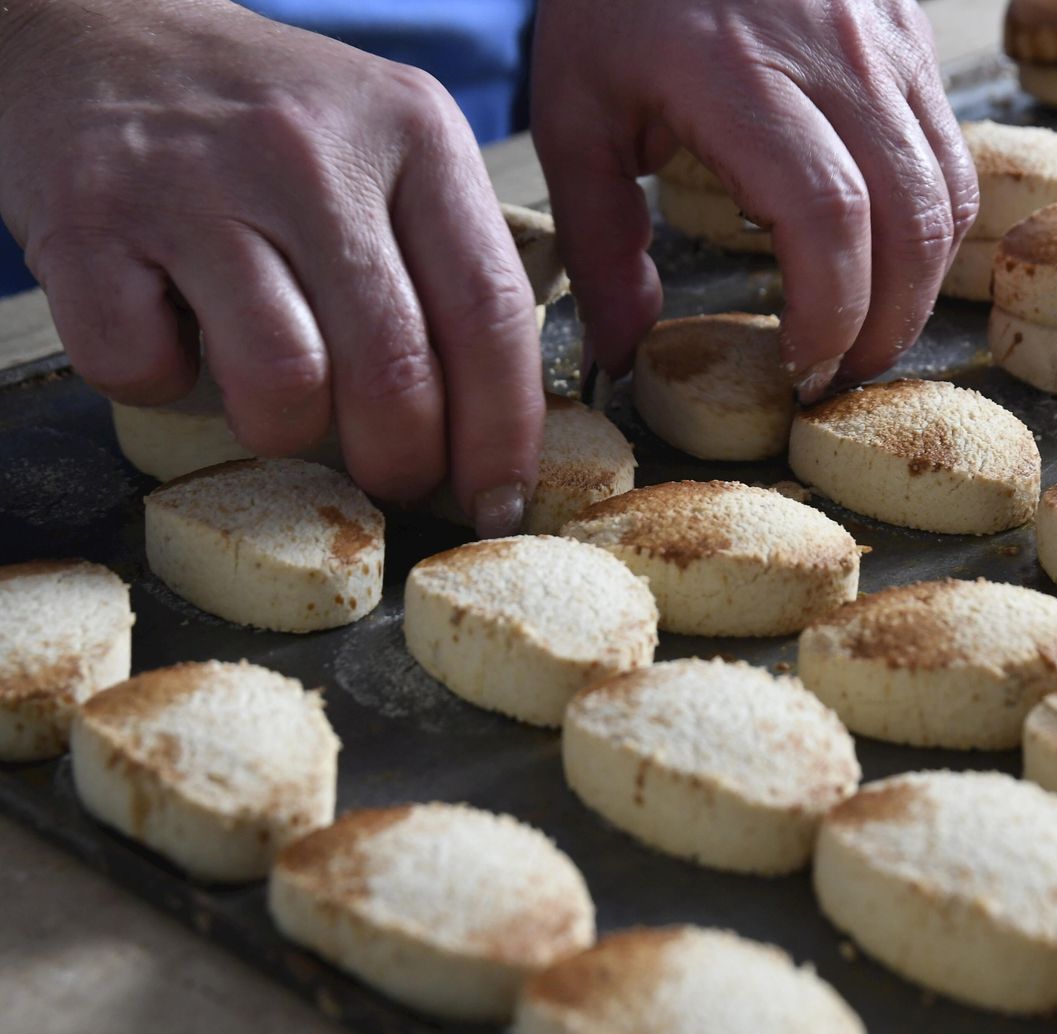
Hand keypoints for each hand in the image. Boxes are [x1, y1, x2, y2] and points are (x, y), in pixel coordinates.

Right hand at [0, 0, 544, 535]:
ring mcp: (195, 183)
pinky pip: (145, 371)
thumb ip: (450, 262)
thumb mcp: (393, 145)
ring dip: (283, 428)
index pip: (491, 314)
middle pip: (395, 374)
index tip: (499, 499)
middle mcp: (311, 154)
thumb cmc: (269, 118)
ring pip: (283, 388)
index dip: (504, 433)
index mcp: (414, 133)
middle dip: (404, 462)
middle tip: (393, 475)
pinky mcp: (87, 219)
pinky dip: (159, 382)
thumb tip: (497, 427)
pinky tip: (171, 330)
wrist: (104, 24)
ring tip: (275, 389)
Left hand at [531, 0, 978, 400]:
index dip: (830, 312)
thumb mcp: (575, 114)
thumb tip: (622, 356)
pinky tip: (882, 256)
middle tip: (840, 375)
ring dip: (921, 284)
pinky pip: (951, 150)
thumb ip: (601, 242)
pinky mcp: (912, 35)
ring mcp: (887, 41)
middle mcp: (834, 56)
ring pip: (950, 190)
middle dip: (887, 322)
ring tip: (867, 330)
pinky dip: (931, 224)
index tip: (798, 365)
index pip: (828, 217)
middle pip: (911, 218)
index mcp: (740, 75)